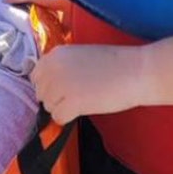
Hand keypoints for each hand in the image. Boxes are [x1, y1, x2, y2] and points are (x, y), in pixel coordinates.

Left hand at [30, 45, 152, 123]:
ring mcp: (60, 86)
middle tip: (77, 94)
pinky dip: (70, 117)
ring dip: (63, 107)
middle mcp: (52, 68)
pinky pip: (58, 118)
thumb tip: (46, 85)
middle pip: (40, 94)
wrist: (137, 71)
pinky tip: (85, 108)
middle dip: (55, 98)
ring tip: (84, 99)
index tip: (65, 87)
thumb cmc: (113, 64)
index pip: (35, 77)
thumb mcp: (79, 56)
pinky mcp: (70, 103)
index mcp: (54, 55)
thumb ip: (60, 67)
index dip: (49, 85)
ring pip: (49, 107)